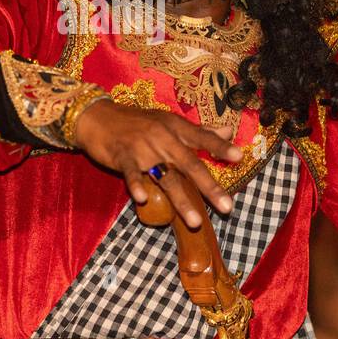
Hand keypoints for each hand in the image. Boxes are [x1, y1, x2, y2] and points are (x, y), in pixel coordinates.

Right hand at [72, 100, 242, 227]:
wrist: (97, 117)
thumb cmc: (136, 121)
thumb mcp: (168, 121)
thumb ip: (199, 130)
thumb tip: (229, 131)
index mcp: (175, 127)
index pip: (202, 137)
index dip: (220, 147)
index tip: (239, 157)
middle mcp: (162, 137)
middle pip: (190, 163)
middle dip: (209, 186)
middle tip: (227, 206)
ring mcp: (142, 148)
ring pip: (166, 176)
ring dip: (180, 199)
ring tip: (194, 221)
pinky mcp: (123, 156)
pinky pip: (132, 173)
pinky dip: (137, 185)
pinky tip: (142, 199)